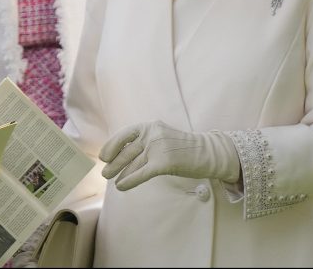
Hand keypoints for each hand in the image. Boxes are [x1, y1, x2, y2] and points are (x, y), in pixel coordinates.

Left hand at [99, 120, 239, 190]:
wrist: (208, 153)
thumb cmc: (183, 148)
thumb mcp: (161, 139)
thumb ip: (145, 144)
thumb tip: (123, 156)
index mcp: (150, 127)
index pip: (125, 134)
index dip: (112, 145)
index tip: (104, 156)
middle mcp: (153, 135)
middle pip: (128, 151)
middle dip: (115, 163)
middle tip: (105, 173)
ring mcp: (159, 148)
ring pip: (133, 163)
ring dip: (120, 173)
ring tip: (111, 180)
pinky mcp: (165, 162)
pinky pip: (142, 173)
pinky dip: (130, 180)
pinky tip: (122, 186)